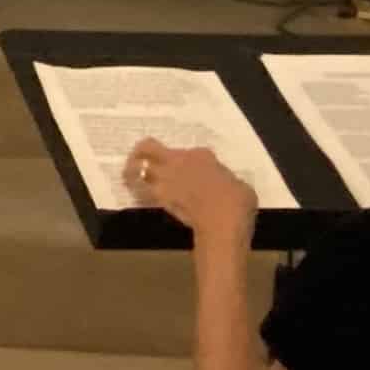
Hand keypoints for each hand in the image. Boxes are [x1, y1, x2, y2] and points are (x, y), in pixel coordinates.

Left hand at [123, 138, 256, 242]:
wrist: (222, 222)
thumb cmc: (237, 202)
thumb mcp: (238, 185)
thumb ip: (224, 179)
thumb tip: (223, 184)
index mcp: (201, 155)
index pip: (187, 152)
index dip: (186, 161)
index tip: (190, 171)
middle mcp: (179, 161)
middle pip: (148, 147)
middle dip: (140, 151)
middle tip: (138, 158)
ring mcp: (166, 178)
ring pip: (137, 168)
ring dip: (132, 172)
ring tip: (131, 177)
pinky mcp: (158, 198)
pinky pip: (140, 191)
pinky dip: (136, 191)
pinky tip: (138, 194)